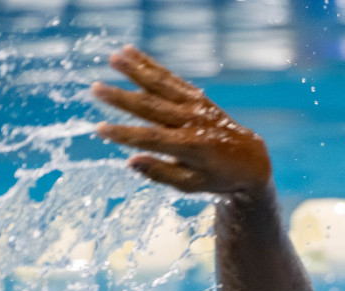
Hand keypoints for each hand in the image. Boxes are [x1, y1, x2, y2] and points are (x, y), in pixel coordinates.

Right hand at [92, 46, 271, 195]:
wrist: (250, 159)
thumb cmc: (217, 178)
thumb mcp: (191, 185)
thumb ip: (161, 173)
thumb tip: (130, 161)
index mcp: (190, 147)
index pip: (151, 139)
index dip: (124, 134)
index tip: (100, 129)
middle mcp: (192, 122)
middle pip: (151, 107)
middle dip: (121, 98)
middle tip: (95, 88)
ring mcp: (195, 106)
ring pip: (161, 85)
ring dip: (136, 70)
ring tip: (112, 57)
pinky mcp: (196, 96)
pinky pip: (171, 78)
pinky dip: (151, 64)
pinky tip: (131, 52)